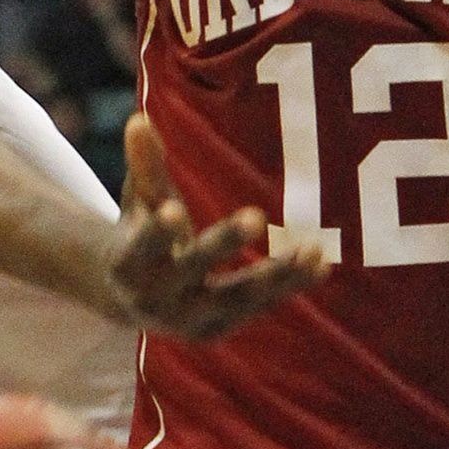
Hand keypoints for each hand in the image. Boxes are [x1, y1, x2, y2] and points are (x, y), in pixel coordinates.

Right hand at [106, 115, 329, 338]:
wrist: (133, 300)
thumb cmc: (141, 235)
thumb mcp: (138, 202)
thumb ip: (143, 166)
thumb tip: (138, 119)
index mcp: (128, 265)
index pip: (144, 247)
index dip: (157, 231)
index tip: (174, 208)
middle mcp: (157, 298)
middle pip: (193, 270)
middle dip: (223, 244)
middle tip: (256, 216)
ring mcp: (189, 319)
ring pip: (235, 296)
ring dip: (274, 274)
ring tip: (310, 248)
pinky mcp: (219, 329)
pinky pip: (259, 306)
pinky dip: (289, 286)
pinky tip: (319, 263)